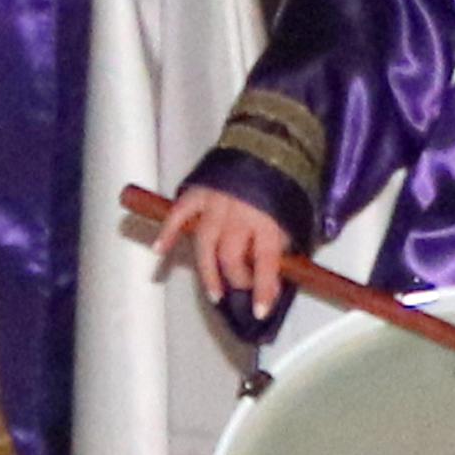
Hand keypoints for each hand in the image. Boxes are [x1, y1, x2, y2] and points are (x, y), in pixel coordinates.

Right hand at [150, 186, 289, 315]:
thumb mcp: (293, 215)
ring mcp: (217, 202)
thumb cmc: (281, 185)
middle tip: (242, 287)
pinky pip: (179, 213)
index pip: (266, 260)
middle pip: (231, 256)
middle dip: (237, 278)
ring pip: (206, 243)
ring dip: (209, 271)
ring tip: (215, 292)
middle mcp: (241, 212)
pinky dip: (168, 232)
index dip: (263, 288)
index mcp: (269, 218)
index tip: (260, 311)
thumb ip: (283, 243)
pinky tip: (161, 250)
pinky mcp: (199, 191)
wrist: (268, 144)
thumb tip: (277, 276)